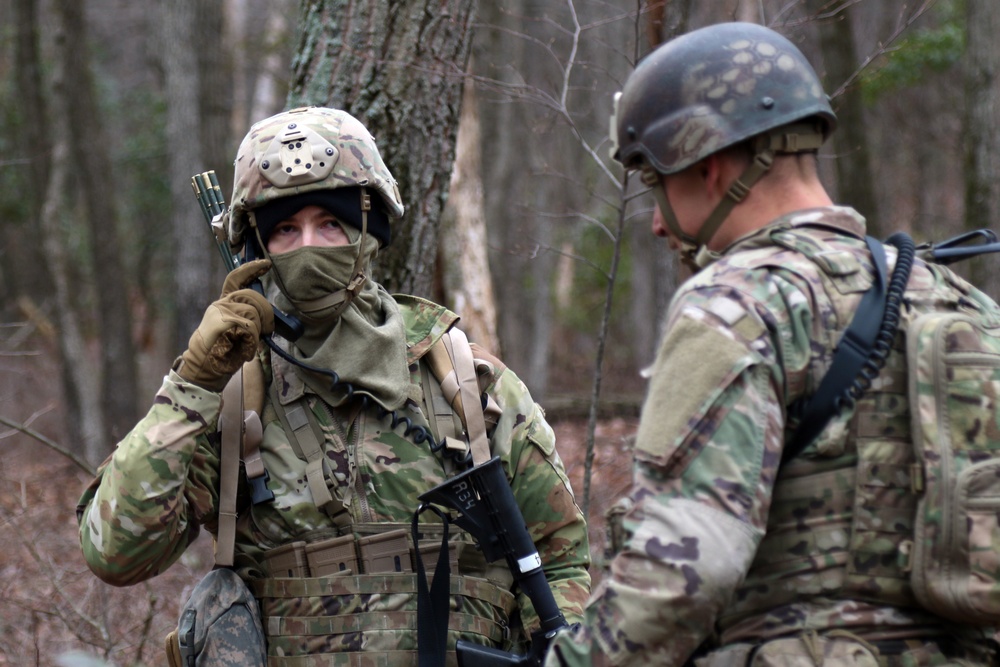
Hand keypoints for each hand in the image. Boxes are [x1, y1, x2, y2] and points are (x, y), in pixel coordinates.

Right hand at [176, 260, 274, 390]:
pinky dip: (252, 340)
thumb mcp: (239, 331)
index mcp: (224, 304)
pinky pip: (250, 326)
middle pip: (252, 296)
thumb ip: (249, 317)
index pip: (236, 278)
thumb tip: (267, 314)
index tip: (266, 264)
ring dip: (257, 330)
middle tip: (267, 330)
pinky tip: (244, 350)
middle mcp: (220, 304)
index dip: (251, 269)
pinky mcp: (222, 321)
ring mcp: (220, 311)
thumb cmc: (224, 354)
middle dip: (266, 313)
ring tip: (248, 344)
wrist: (205, 370)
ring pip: (253, 312)